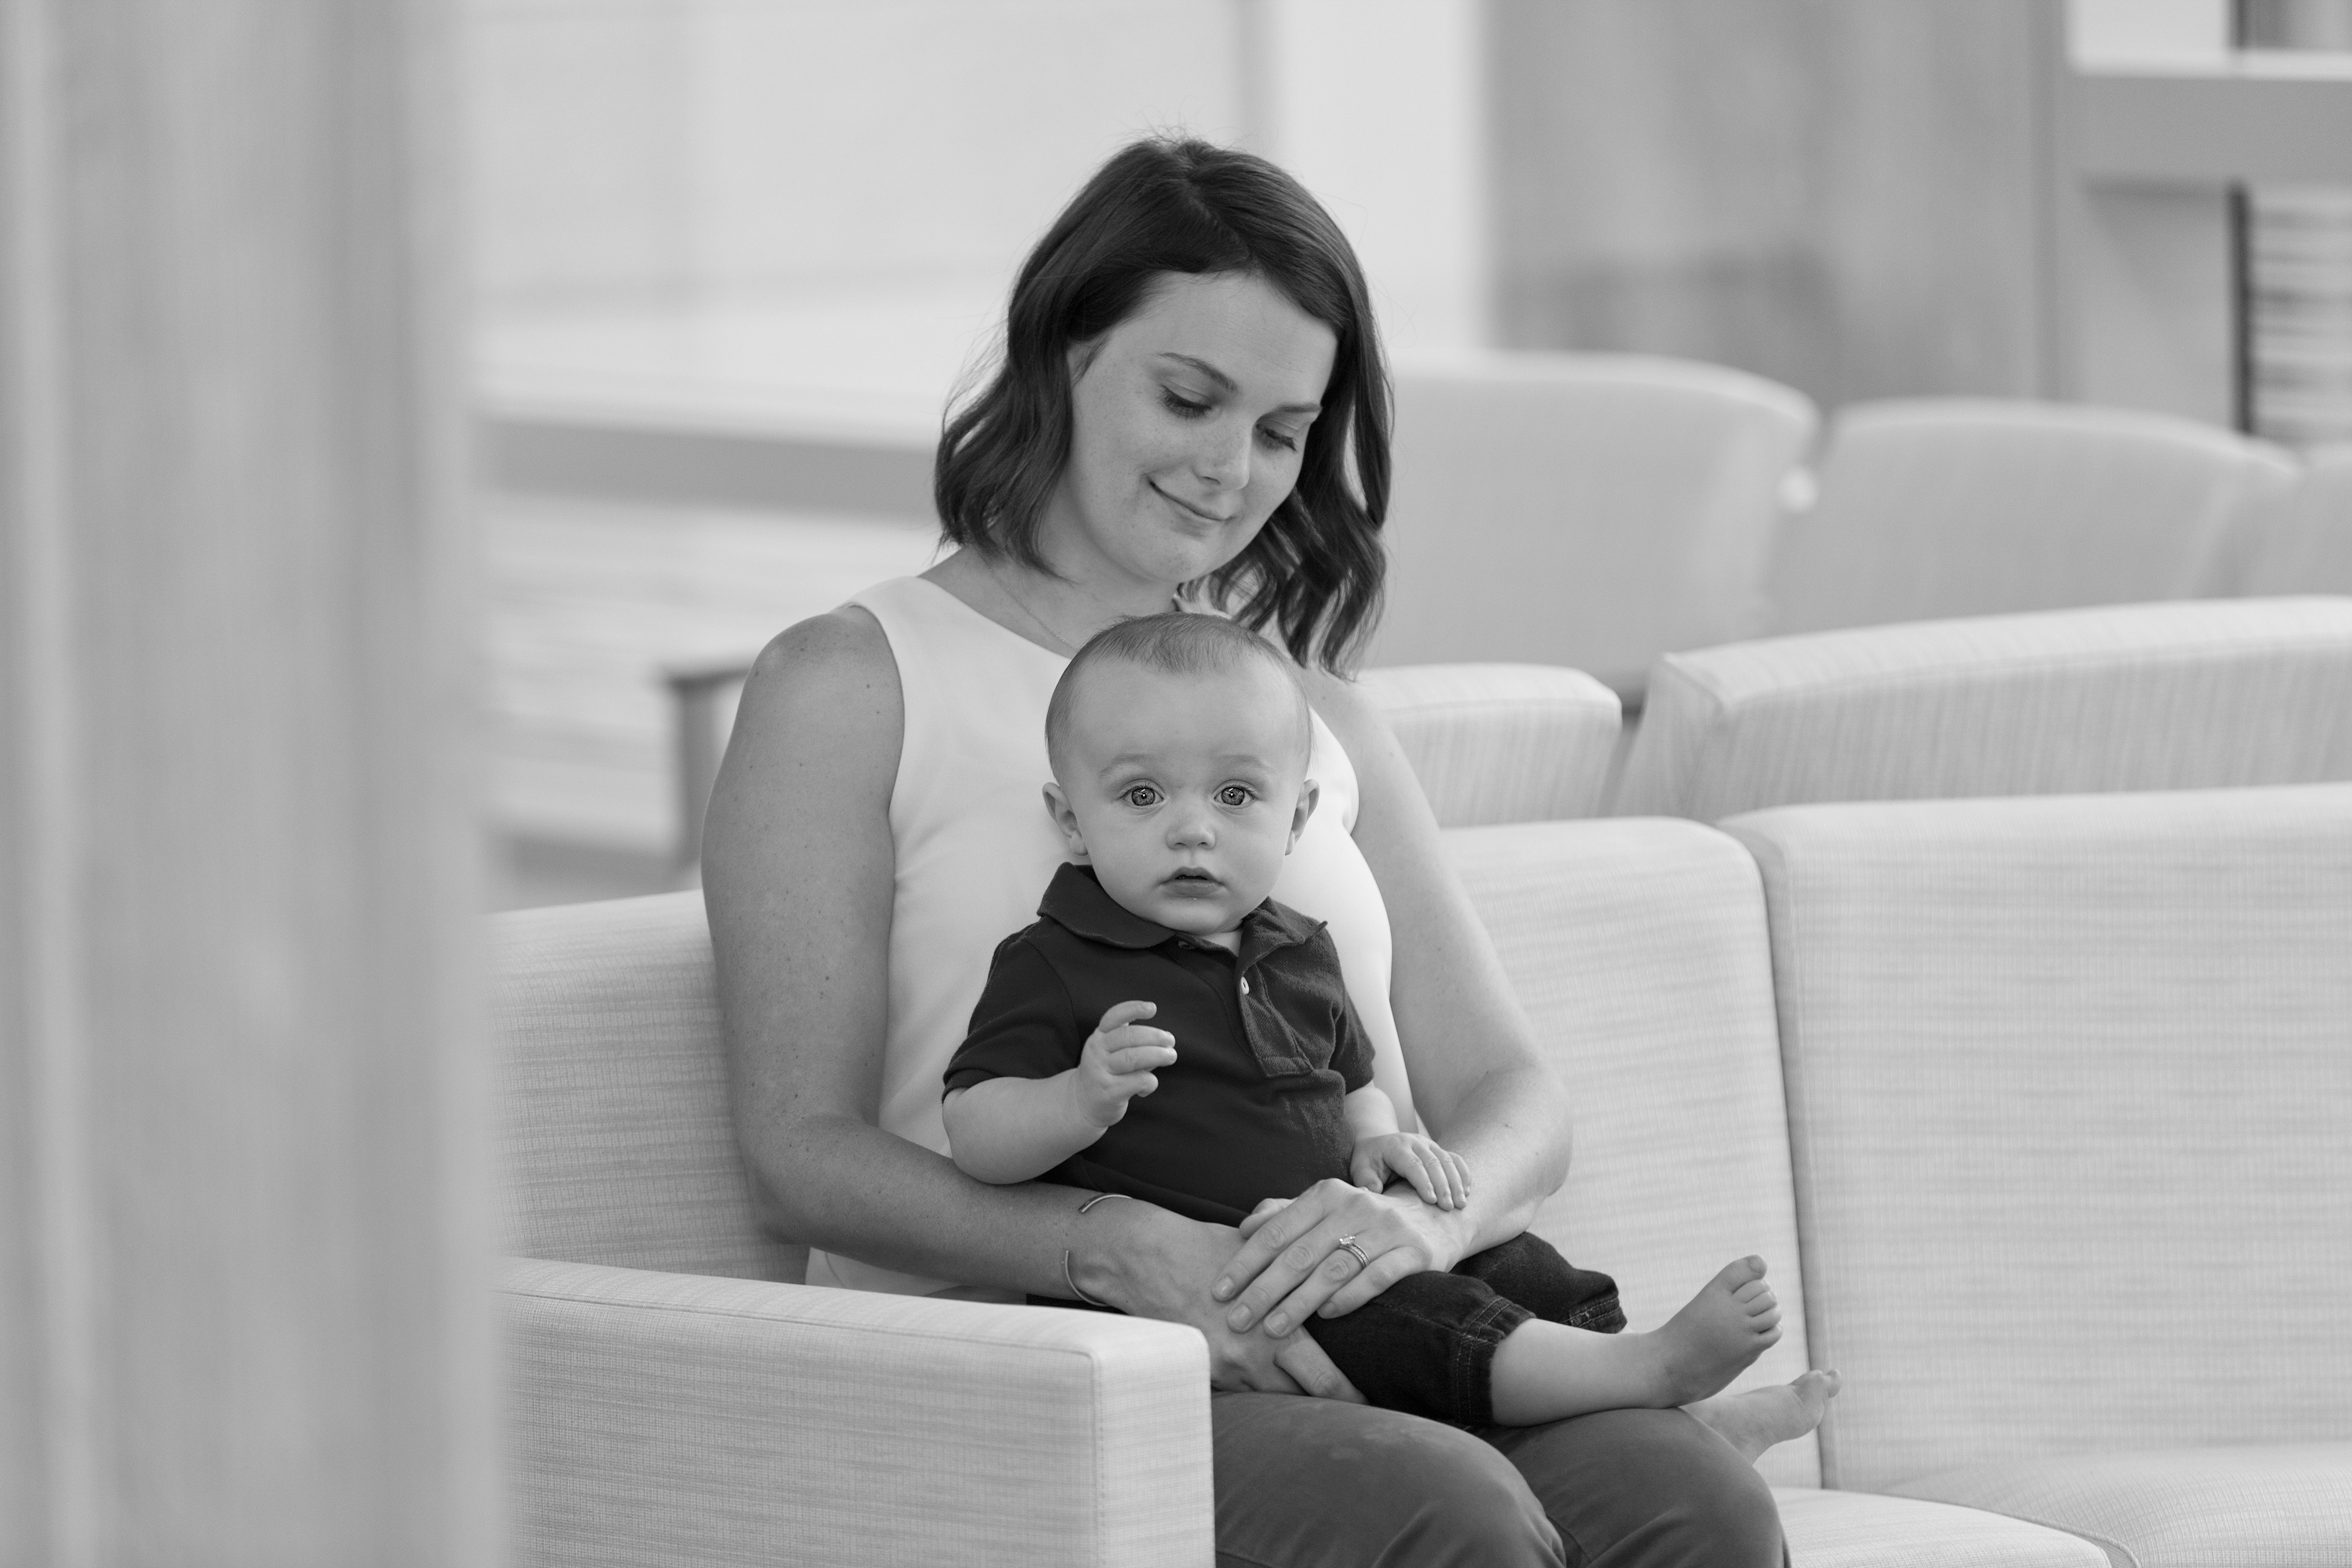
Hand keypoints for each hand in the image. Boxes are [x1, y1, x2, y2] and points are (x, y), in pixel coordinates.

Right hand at [1071, 1001, 1175, 1128]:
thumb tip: (1164, 1045)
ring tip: (1171, 1056)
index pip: (1114, 1017)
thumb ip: (1134, 1046)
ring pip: (1133, 1058)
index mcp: (1099, 1036)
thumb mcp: (1113, 1053)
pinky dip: (1150, 1082)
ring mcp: (1100, 1071)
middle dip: (1154, 1036)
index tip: (1153, 1008)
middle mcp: (1096, 1050)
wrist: (1082, 1104)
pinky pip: (1137, 1081)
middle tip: (1171, 1041)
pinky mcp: (1108, 1092)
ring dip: (1157, 1055)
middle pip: (1128, 1037)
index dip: (1134, 1009)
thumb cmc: (1108, 1073)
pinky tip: (1148, 1085)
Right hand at [1088, 1201, 1365, 1401]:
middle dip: (1335, 1404)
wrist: (1142, 1260)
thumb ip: (1298, 1269)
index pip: (1325, 1378)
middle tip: (1360, 1405)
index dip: (1354, 1393)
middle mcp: (1252, 1358)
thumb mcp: (1260, 1251)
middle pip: (1306, 1400)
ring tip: (1319, 1394)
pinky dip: (1261, 1386)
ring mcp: (1226, 1371)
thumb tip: (1341, 1273)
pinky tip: (1272, 1380)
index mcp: (1274, 1325)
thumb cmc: (1204, 1248)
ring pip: (1276, 1400)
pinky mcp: (1205, 1373)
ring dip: (1296, 1396)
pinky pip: (1243, 1392)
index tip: (1373, 1395)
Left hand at [1216, 1178, 1473, 1337]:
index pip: (1276, 1231)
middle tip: (1237, 1320)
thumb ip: (1284, 1216)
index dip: (1244, 1263)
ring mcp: (1387, 1228)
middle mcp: (1356, 1205)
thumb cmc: (1364, 1221)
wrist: (1434, 1216)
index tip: (1218, 1291)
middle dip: (1263, 1290)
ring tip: (1272, 1328)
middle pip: (1300, 1254)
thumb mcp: (1326, 1209)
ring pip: (1333, 1269)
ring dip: (1299, 1302)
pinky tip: (1326, 1316)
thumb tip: (1243, 1229)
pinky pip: (1376, 1277)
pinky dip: (1349, 1297)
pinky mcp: (1414, 1252)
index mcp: (1326, 1193)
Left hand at [1349, 1132, 1471, 1209]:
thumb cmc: (1368, 1161)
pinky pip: (1455, 1159)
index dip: (1423, 1182)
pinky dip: (1463, 1174)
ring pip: (1447, 1160)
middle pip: (1434, 1163)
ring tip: (1461, 1204)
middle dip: (1444, 1186)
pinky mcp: (1437, 1150)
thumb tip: (1372, 1194)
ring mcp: (1429, 1144)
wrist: (1377, 1144)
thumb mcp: (1360, 1169)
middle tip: (1450, 1207)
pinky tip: (1467, 1190)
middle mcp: (1415, 1142)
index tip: (1432, 1201)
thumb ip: (1366, 1181)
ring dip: (1456, 1182)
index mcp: (1396, 1146)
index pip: (1413, 1164)